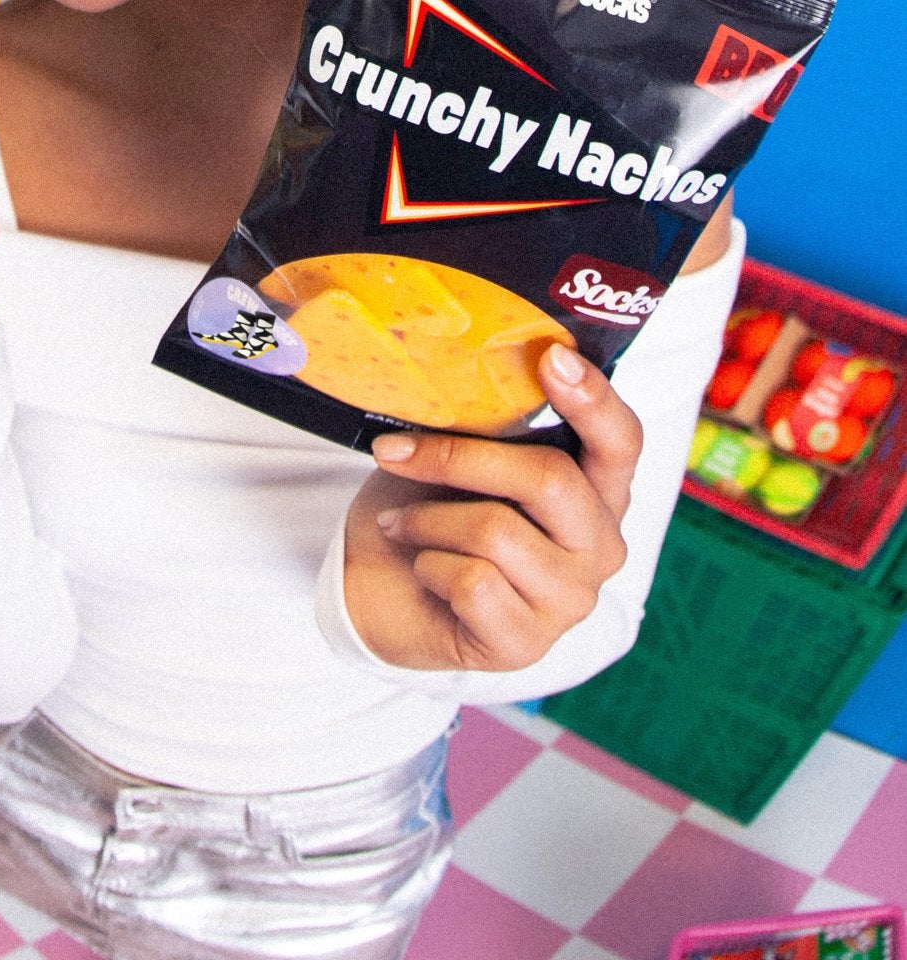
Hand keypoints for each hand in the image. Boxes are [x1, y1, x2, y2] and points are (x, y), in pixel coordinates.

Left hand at [342, 345, 642, 671]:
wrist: (380, 586)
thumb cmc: (433, 504)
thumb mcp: (466, 454)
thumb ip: (493, 424)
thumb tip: (470, 367)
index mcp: (595, 489)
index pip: (620, 440)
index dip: (594, 398)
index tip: (553, 356)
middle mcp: (599, 545)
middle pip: (549, 478)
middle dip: (460, 457)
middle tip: (394, 450)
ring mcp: (569, 599)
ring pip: (497, 530)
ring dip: (427, 519)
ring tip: (401, 522)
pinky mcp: (526, 644)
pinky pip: (472, 581)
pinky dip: (427, 563)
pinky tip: (421, 569)